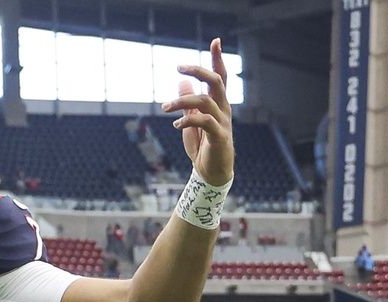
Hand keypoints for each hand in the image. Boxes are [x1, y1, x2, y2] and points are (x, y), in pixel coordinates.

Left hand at [161, 37, 234, 186]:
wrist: (211, 174)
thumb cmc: (202, 147)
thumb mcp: (192, 121)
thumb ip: (188, 102)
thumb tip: (182, 82)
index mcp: (218, 104)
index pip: (220, 77)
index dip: (218, 59)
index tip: (215, 40)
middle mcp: (223, 109)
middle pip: (216, 81)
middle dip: (199, 70)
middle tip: (179, 67)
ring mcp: (223, 123)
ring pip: (205, 101)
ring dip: (182, 101)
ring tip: (164, 107)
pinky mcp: (219, 137)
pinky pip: (205, 121)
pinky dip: (189, 120)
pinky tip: (176, 125)